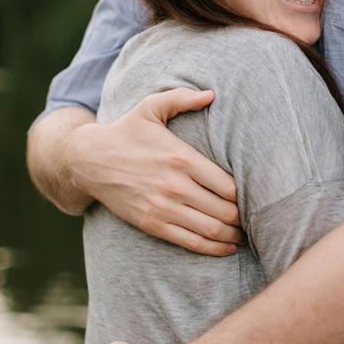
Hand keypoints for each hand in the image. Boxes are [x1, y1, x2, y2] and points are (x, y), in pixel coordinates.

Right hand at [65, 88, 242, 254]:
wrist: (89, 160)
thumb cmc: (125, 132)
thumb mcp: (150, 107)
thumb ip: (181, 98)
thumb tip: (211, 94)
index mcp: (181, 158)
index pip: (229, 186)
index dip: (247, 195)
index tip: (253, 196)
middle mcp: (175, 185)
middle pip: (225, 211)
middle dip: (244, 218)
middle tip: (255, 218)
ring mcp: (163, 207)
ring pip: (212, 230)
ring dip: (234, 236)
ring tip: (246, 235)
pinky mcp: (152, 224)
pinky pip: (191, 242)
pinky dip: (214, 249)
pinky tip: (227, 247)